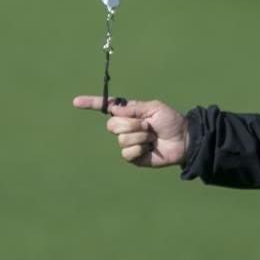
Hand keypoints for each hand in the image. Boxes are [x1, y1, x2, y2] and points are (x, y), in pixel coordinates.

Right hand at [72, 96, 188, 167]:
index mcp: (129, 113)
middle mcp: (125, 127)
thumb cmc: (171, 121)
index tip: (76, 102)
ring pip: (122, 139)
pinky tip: (149, 148)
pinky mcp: (133, 157)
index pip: (106, 108)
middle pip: (112, 126)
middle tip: (148, 125)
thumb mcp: (153, 108)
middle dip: (132, 124)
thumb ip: (133, 109)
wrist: (183, 139)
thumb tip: (113, 109)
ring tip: (152, 137)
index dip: (91, 104)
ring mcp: (128, 142)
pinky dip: (140, 149)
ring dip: (140, 136)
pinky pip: (127, 152)